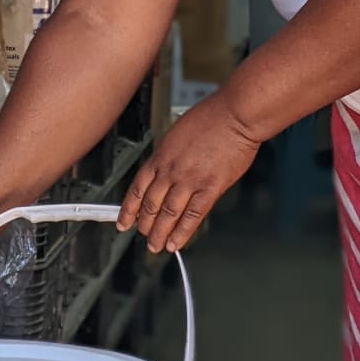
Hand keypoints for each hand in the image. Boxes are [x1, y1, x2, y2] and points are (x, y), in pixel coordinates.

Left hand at [118, 92, 259, 252]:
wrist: (235, 115)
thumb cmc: (212, 117)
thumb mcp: (177, 133)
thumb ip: (169, 155)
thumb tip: (164, 171)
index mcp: (161, 156)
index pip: (137, 188)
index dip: (129, 209)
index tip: (124, 221)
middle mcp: (171, 170)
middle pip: (150, 204)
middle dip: (144, 224)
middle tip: (143, 235)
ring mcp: (190, 180)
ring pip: (168, 214)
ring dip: (159, 233)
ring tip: (156, 245)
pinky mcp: (210, 188)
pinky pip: (192, 216)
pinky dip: (182, 232)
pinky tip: (176, 242)